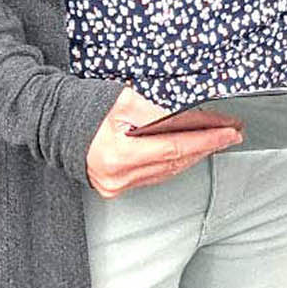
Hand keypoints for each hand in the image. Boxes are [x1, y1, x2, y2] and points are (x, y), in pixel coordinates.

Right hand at [86, 86, 242, 198]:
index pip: (175, 147)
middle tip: (232, 133)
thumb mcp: (125, 100)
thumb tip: (191, 118)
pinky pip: (154, 176)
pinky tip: (190, 153)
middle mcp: (118, 175)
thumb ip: (158, 112)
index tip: (230, 130)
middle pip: (174, 162)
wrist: (55, 124)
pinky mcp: (114, 187)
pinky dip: (175, 163)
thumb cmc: (88, 108)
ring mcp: (115, 184)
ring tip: (217, 141)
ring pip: (167, 171)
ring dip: (194, 156)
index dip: (207, 139)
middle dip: (207, 146)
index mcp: (119, 154)